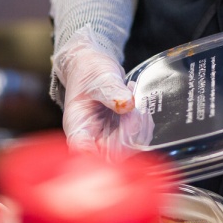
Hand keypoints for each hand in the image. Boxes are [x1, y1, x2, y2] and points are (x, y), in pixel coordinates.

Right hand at [53, 26, 153, 155]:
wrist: (93, 67)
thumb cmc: (88, 73)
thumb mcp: (99, 77)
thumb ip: (111, 91)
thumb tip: (128, 104)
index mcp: (79, 130)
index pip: (89, 154)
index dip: (108, 147)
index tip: (124, 120)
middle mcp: (92, 140)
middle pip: (115, 155)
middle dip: (132, 131)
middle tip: (135, 106)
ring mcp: (107, 138)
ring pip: (130, 149)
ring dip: (140, 125)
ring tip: (135, 99)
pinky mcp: (120, 135)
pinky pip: (137, 139)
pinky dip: (143, 123)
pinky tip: (138, 103)